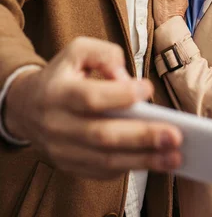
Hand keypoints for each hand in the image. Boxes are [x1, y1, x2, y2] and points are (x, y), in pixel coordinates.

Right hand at [4, 37, 181, 178]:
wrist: (26, 106)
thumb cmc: (62, 75)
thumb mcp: (78, 51)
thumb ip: (104, 54)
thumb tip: (126, 77)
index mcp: (58, 93)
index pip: (90, 98)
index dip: (120, 95)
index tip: (148, 88)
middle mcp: (58, 125)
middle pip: (102, 135)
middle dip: (142, 137)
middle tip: (174, 135)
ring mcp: (62, 150)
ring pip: (105, 160)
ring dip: (143, 160)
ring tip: (173, 155)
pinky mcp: (70, 165)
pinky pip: (102, 171)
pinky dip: (130, 167)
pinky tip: (154, 160)